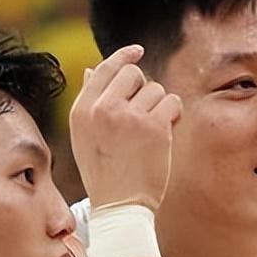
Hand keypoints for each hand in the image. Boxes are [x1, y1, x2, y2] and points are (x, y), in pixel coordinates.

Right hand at [68, 44, 181, 210]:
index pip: (105, 69)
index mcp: (82, 111)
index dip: (124, 56)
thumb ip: (89, 103)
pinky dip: (174, 116)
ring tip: (149, 134)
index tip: (138, 50)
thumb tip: (93, 69)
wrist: (120, 206)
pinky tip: (164, 135)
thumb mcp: (85, 137)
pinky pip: (172, 103)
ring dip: (159, 107)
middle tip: (143, 116)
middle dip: (143, 90)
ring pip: (156, 89)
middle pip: (134, 74)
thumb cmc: (104, 173)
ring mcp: (128, 116)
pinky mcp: (154, 126)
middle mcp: (103, 109)